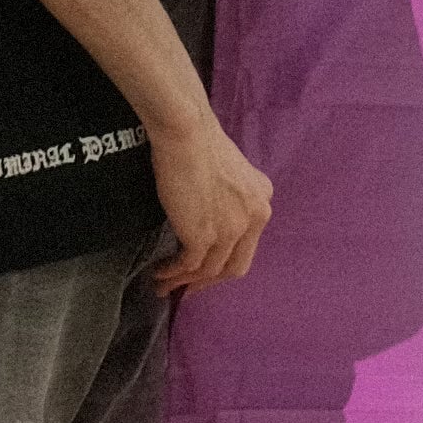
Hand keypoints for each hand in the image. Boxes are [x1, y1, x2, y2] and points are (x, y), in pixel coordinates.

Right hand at [150, 110, 274, 292]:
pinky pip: (189, 265)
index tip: (205, 272)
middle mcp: (255, 217)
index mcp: (262, 200)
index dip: (225, 263)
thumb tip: (209, 215)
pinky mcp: (205, 235)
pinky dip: (173, 274)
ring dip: (184, 281)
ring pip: (209, 269)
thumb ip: (228, 197)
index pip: (247, 245)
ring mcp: (232, 228)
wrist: (186, 132)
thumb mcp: (228, 172)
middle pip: (234, 266)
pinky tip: (160, 273)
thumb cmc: (198, 142)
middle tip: (186, 289)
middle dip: (209, 282)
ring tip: (163, 285)